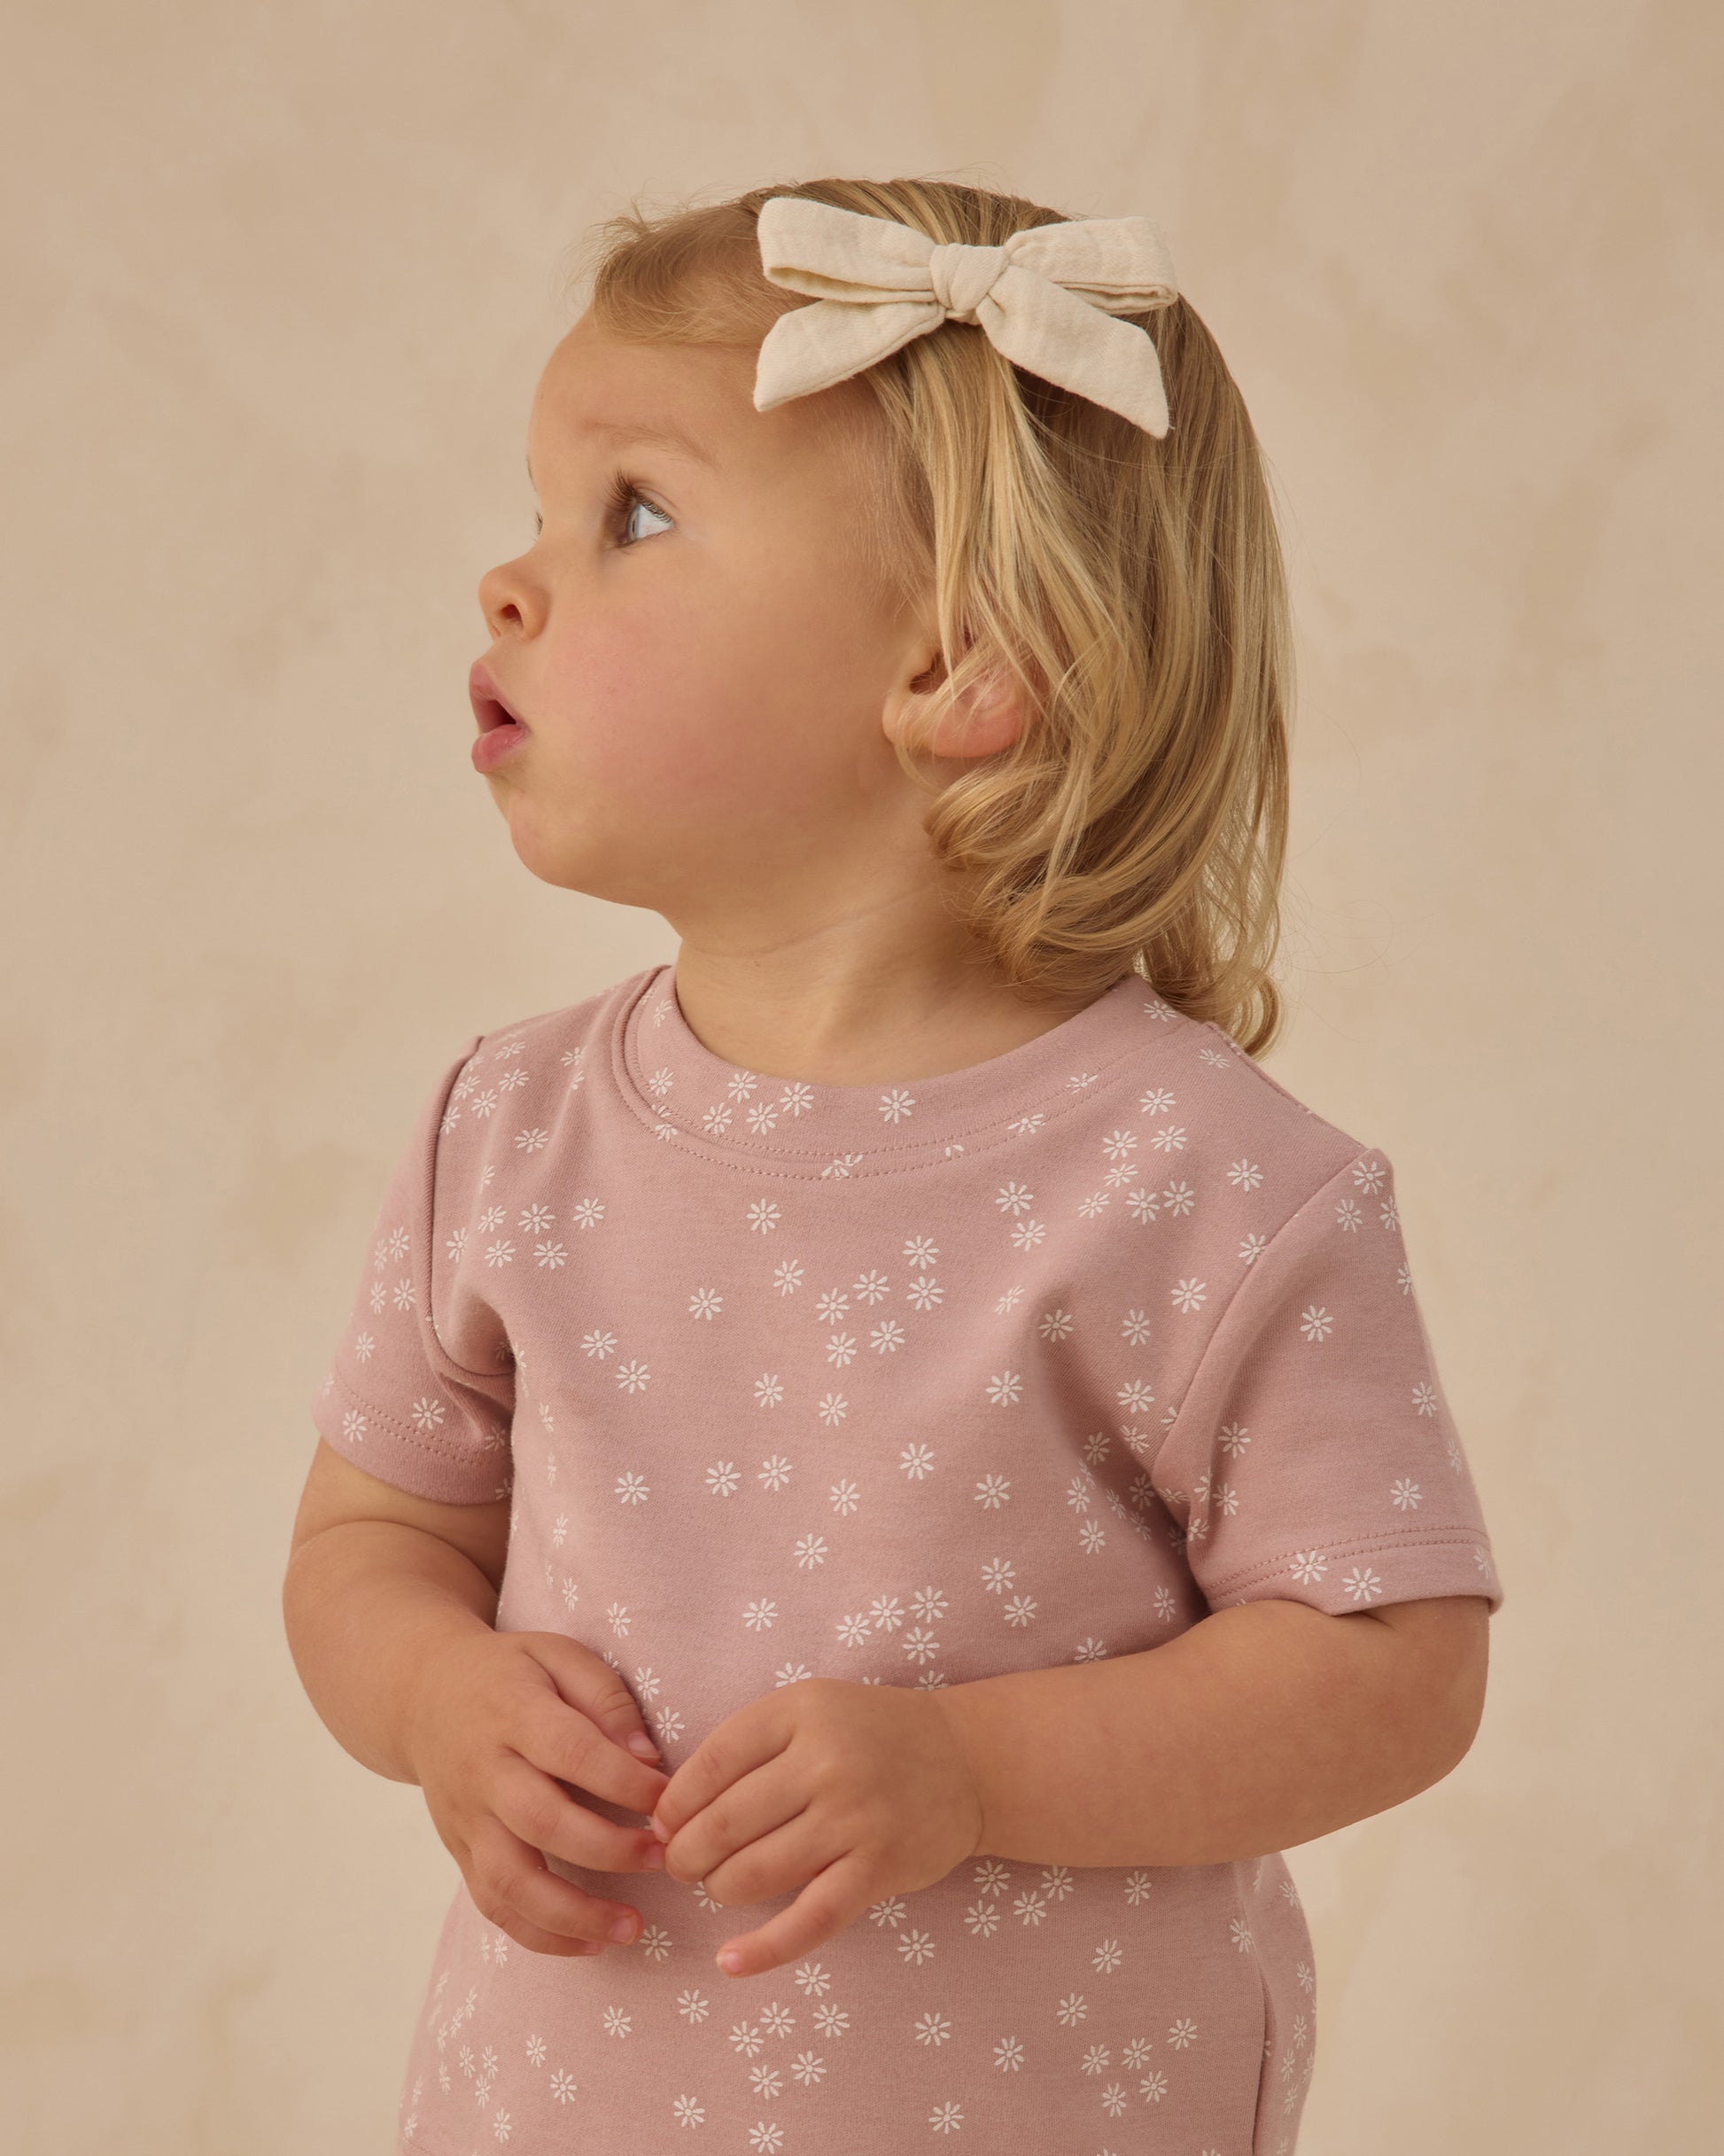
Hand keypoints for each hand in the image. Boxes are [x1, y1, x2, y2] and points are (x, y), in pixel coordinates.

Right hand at [405, 1628, 671, 1958]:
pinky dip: (539, 1934)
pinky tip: (589, 1943)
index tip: (669, 1799)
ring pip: (509, 1880)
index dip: (622, 1781)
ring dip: (572, 1913)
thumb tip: (647, 1756)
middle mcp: (483, 1771)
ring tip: (631, 1928)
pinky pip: (493, 1905)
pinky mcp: (459, 1853)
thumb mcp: (556, 1654)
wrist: (421, 1695)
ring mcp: (466, 1819)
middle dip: (607, 1848)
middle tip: (662, 1858)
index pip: (569, 1751)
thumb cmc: (510, 1674)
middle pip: (540, 1821)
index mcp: (513, 1712)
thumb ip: (604, 1697)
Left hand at [647, 1677, 983, 1977]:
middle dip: (686, 1856)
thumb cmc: (871, 1734)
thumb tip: (670, 1812)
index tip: (664, 1825)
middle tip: (682, 1865)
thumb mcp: (810, 1710)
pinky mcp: (879, 1868)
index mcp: (800, 1711)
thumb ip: (749, 1747)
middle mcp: (826, 1760)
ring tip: (720, 1886)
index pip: (710, 1763)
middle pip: (723, 1824)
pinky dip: (764, 1949)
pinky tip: (731, 1962)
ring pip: (754, 1873)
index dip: (674, 1804)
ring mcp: (855, 1817)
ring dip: (720, 1889)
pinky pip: (810, 1920)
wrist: (968, 1758)